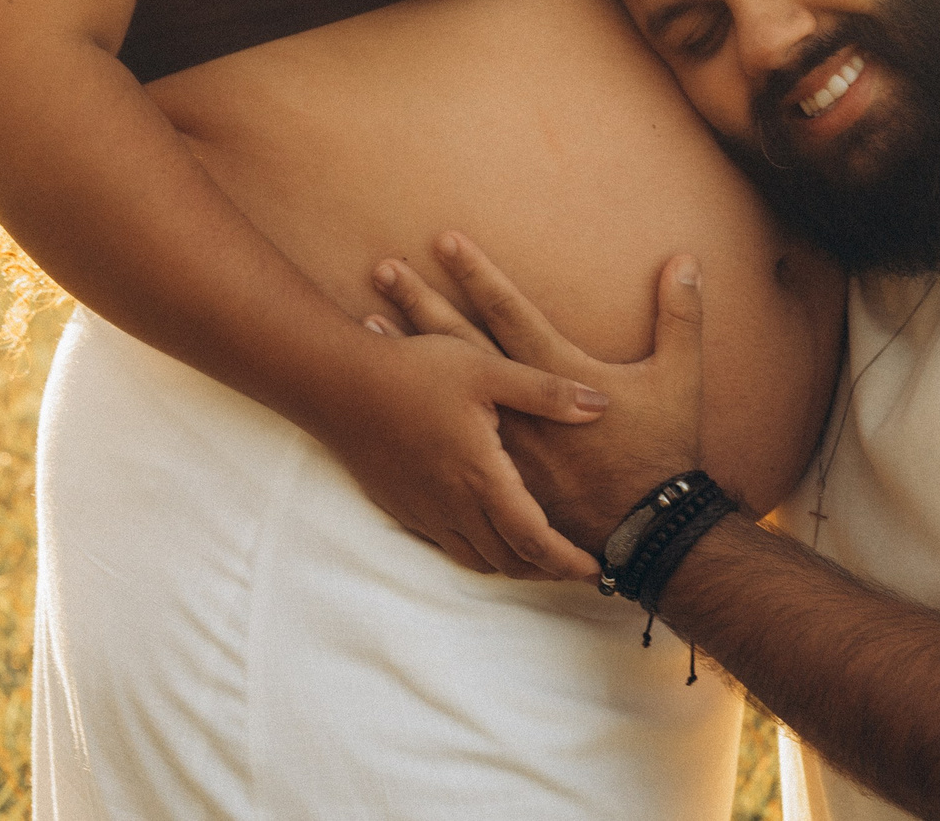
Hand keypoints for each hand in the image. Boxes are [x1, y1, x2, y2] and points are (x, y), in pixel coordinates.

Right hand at [313, 322, 608, 581]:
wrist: (338, 383)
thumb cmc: (415, 370)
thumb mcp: (488, 370)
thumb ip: (546, 391)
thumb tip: (601, 404)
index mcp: (481, 476)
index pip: (533, 539)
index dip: (568, 561)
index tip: (598, 570)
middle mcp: (453, 504)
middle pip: (509, 560)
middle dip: (548, 570)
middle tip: (578, 567)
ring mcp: (424, 510)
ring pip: (476, 559)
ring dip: (512, 563)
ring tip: (540, 556)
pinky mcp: (403, 506)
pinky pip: (447, 545)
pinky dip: (477, 550)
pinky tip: (488, 533)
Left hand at [371, 232, 705, 553]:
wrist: (645, 530)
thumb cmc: (661, 451)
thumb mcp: (680, 377)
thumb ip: (681, 315)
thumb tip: (687, 260)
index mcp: (557, 374)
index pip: (508, 309)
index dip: (477, 272)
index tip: (445, 240)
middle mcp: (517, 406)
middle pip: (460, 341)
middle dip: (422, 300)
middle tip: (384, 268)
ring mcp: (501, 440)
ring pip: (443, 386)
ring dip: (408, 350)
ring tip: (371, 319)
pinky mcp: (495, 473)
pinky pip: (443, 433)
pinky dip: (416, 410)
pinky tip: (391, 395)